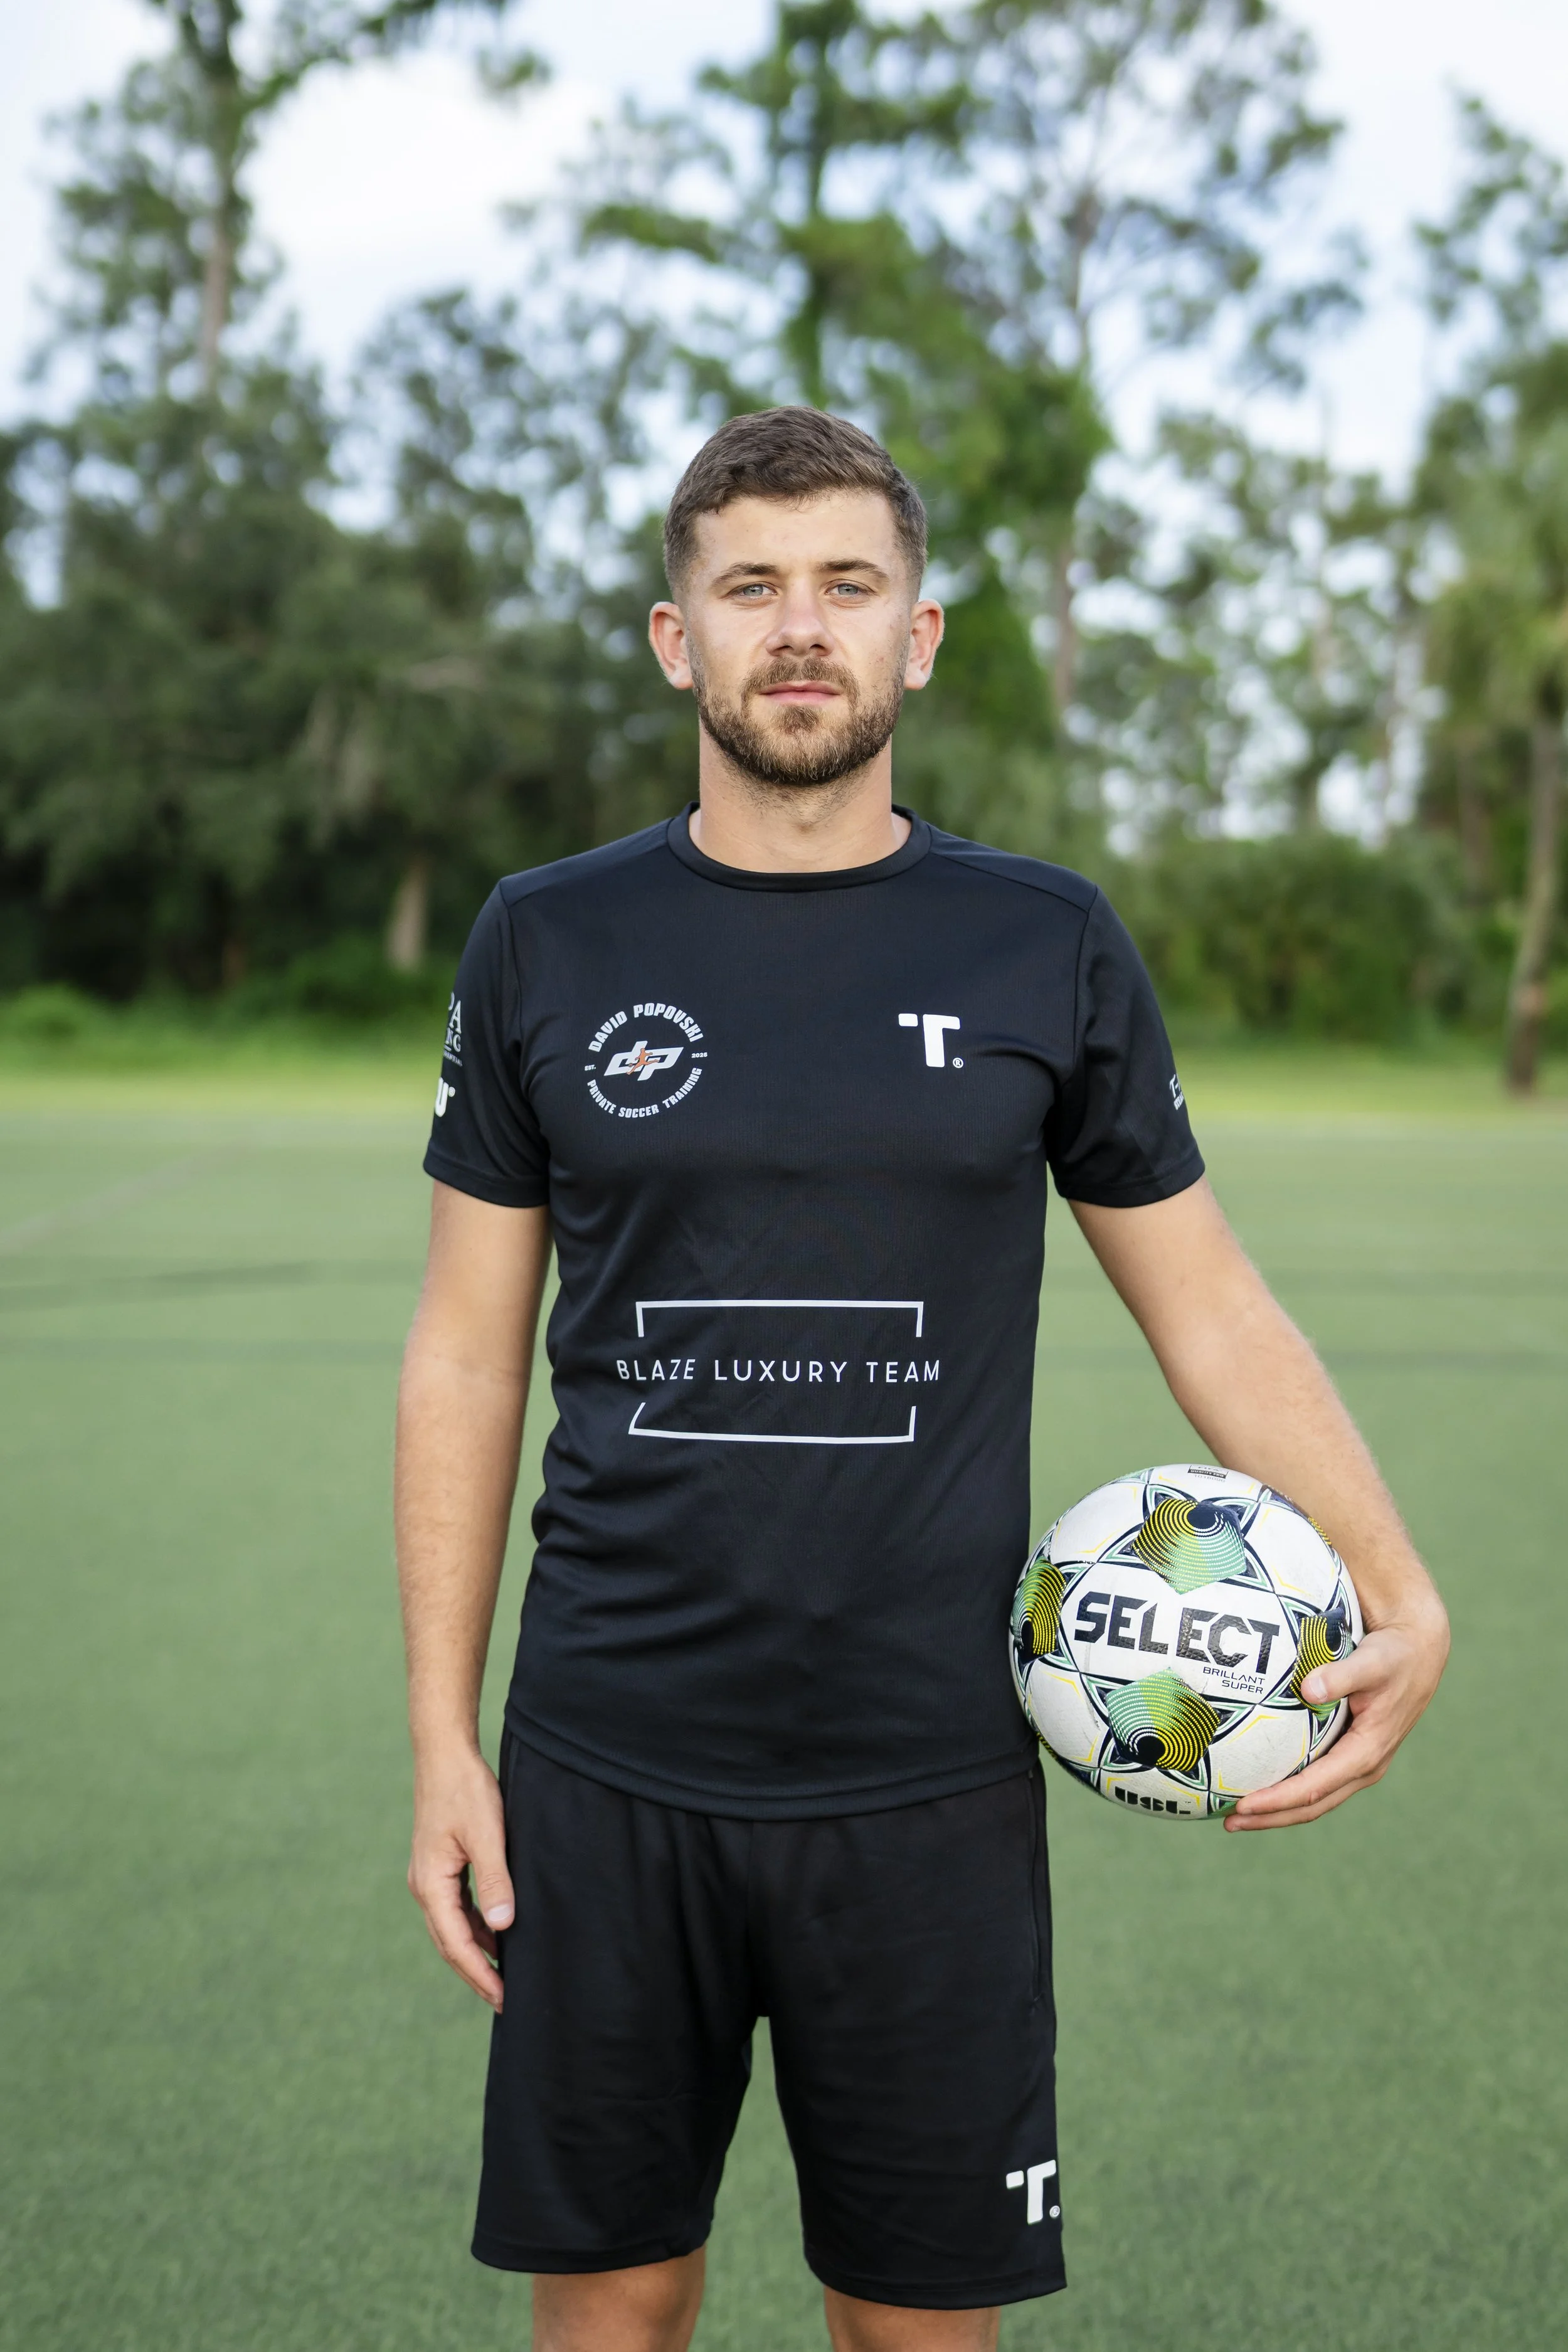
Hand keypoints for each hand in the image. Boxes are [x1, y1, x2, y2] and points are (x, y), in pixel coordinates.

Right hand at [407, 1743, 514, 2008]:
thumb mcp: (487, 1835)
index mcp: (431, 1884)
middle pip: (449, 1942)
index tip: (503, 1997)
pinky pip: (455, 1907)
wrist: (444, 1755)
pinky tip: (494, 1933)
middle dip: (476, 1972)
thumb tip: (502, 1927)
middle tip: (504, 1999)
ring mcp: (429, 1876)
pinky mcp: (439, 1865)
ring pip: (451, 1927)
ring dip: (475, 1951)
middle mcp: (424, 1886)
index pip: (456, 1943)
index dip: (480, 1973)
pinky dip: (473, 1926)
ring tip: (502, 1974)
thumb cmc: (465, 1790)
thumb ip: (494, 1882)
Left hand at [1226, 1599, 1449, 1831]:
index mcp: (1367, 1753)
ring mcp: (1357, 1764)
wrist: (1418, 1653)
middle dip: (1270, 1817)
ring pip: (1313, 1799)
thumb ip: (1342, 1675)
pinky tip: (1258, 1781)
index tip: (1243, 1805)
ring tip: (1234, 1815)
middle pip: (1311, 1805)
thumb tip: (1308, 1689)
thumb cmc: (1393, 1656)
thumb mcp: (1373, 1662)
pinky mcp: (1349, 1754)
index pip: (1315, 1787)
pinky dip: (1286, 1789)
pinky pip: (1315, 1780)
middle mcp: (1363, 1767)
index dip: (1278, 1799)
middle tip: (1228, 1823)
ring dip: (1276, 1810)